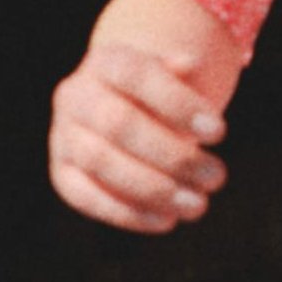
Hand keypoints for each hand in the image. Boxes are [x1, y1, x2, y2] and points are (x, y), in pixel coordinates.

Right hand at [46, 5, 229, 235]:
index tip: (220, 132)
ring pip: (100, 163)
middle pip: (118, 124)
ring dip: (153, 189)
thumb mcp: (176, 79)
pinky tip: (166, 220)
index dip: (178, 104)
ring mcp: (63, 135)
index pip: (138, 75)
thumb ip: (183, 75)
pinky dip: (127, 213)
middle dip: (172, 155)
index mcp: (106, 62)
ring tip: (197, 204)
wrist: (124, 111)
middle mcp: (76, 95)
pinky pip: (86, 197)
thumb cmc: (161, 98)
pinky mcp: (62, 173)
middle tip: (216, 177)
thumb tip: (189, 65)